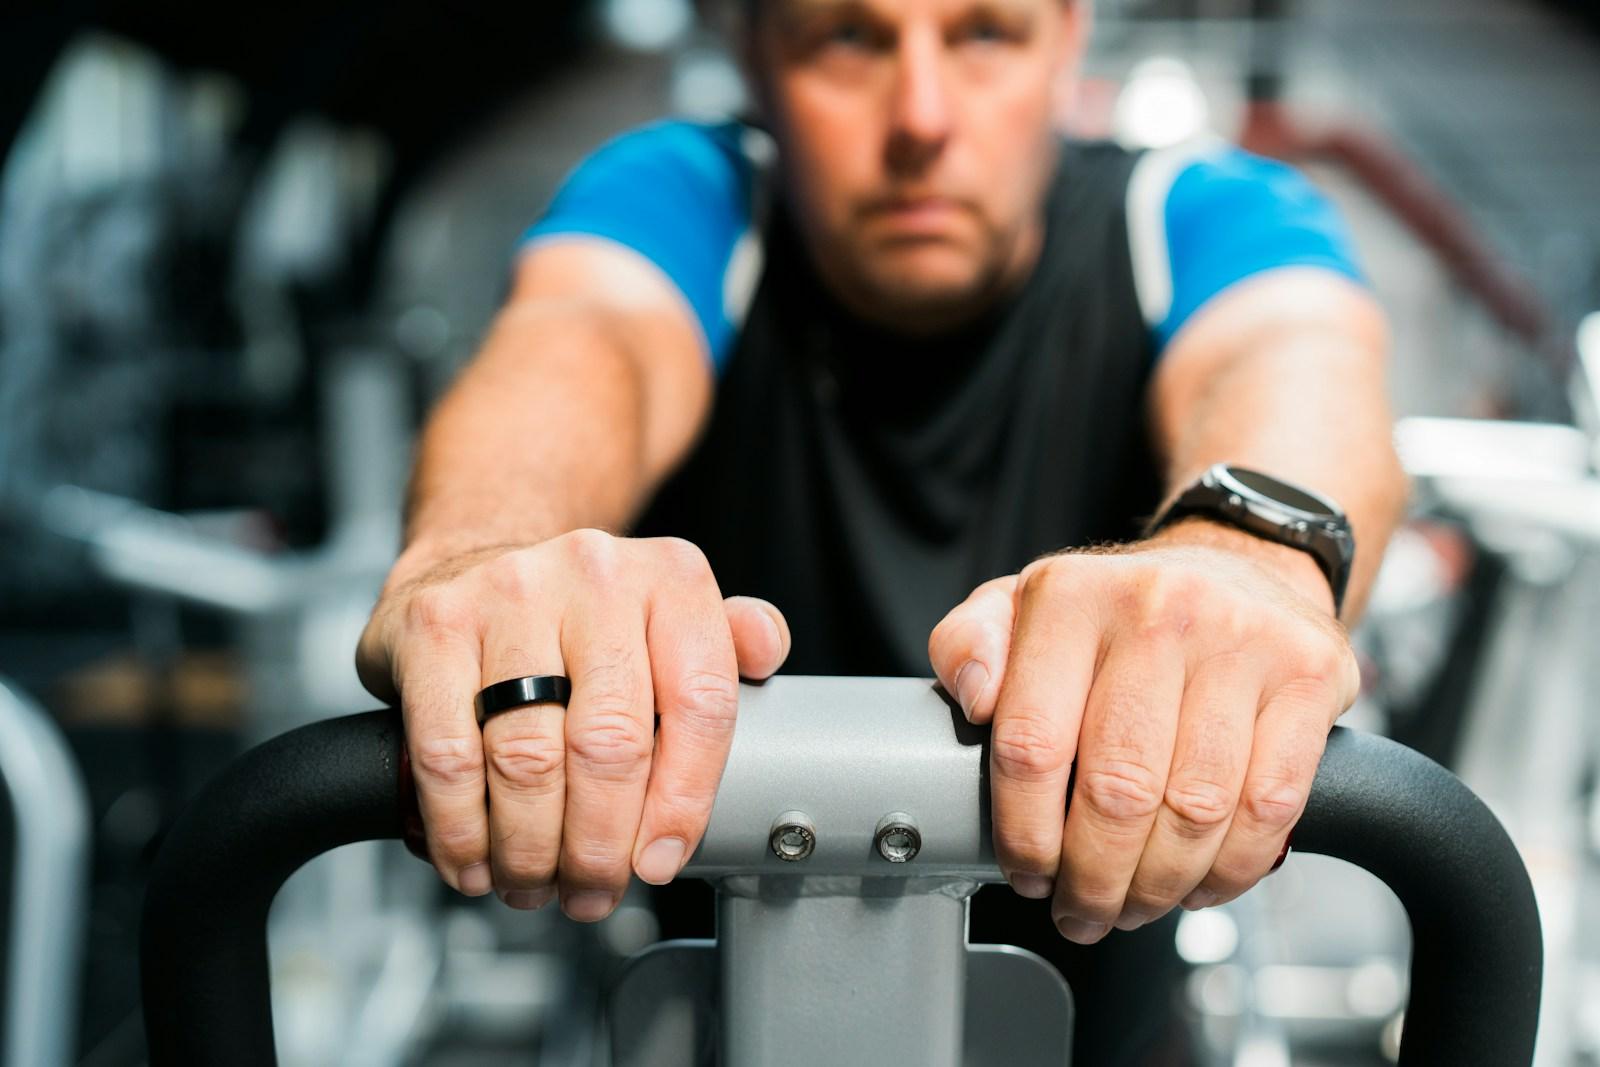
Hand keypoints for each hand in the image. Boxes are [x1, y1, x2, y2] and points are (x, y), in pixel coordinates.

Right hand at [357, 531, 789, 918]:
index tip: (658, 859)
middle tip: (591, 890)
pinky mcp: (435, 625)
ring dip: (530, 849)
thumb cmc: (583, 613)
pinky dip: (461, 827)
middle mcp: (596, 573)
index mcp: (670, 578)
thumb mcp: (670, 614)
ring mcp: (510, 593)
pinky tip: (473, 857)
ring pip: (528, 758)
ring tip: (533, 883)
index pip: (699, 704)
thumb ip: (730, 640)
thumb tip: (766, 651)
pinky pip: (450, 753)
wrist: (478, 558)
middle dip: (600, 844)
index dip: (683, 802)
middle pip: (611, 745)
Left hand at [928, 524, 1359, 942]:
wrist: (1241, 567)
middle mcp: (1158, 608)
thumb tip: (974, 698)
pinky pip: (1269, 804)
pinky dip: (1232, 866)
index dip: (1025, 832)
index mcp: (1071, 596)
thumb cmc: (1120, 612)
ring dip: (1159, 883)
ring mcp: (1241, 639)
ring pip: (1194, 809)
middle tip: (1082, 910)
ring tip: (1135, 904)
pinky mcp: (1308, 675)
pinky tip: (1200, 882)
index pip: (1032, 743)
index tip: (1026, 871)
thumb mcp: (1020, 608)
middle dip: (1094, 877)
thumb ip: (969, 646)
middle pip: (1117, 790)